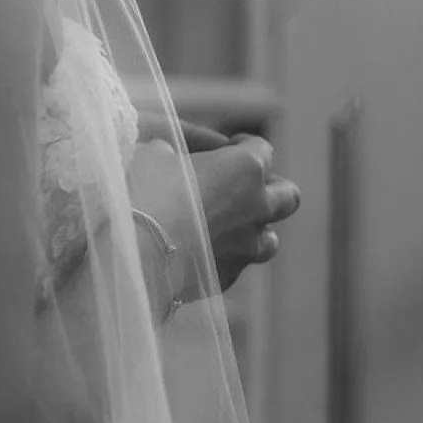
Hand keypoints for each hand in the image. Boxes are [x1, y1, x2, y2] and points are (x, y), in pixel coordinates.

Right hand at [129, 132, 300, 302]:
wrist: (134, 252)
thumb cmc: (142, 193)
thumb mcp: (153, 154)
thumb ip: (174, 153)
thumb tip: (169, 156)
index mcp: (244, 167)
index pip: (262, 149)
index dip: (244, 146)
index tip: (230, 147)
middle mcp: (256, 207)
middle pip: (288, 196)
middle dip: (273, 190)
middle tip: (247, 188)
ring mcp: (247, 246)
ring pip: (269, 239)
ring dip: (254, 231)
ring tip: (229, 228)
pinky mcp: (229, 277)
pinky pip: (236, 265)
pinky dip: (225, 257)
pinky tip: (199, 253)